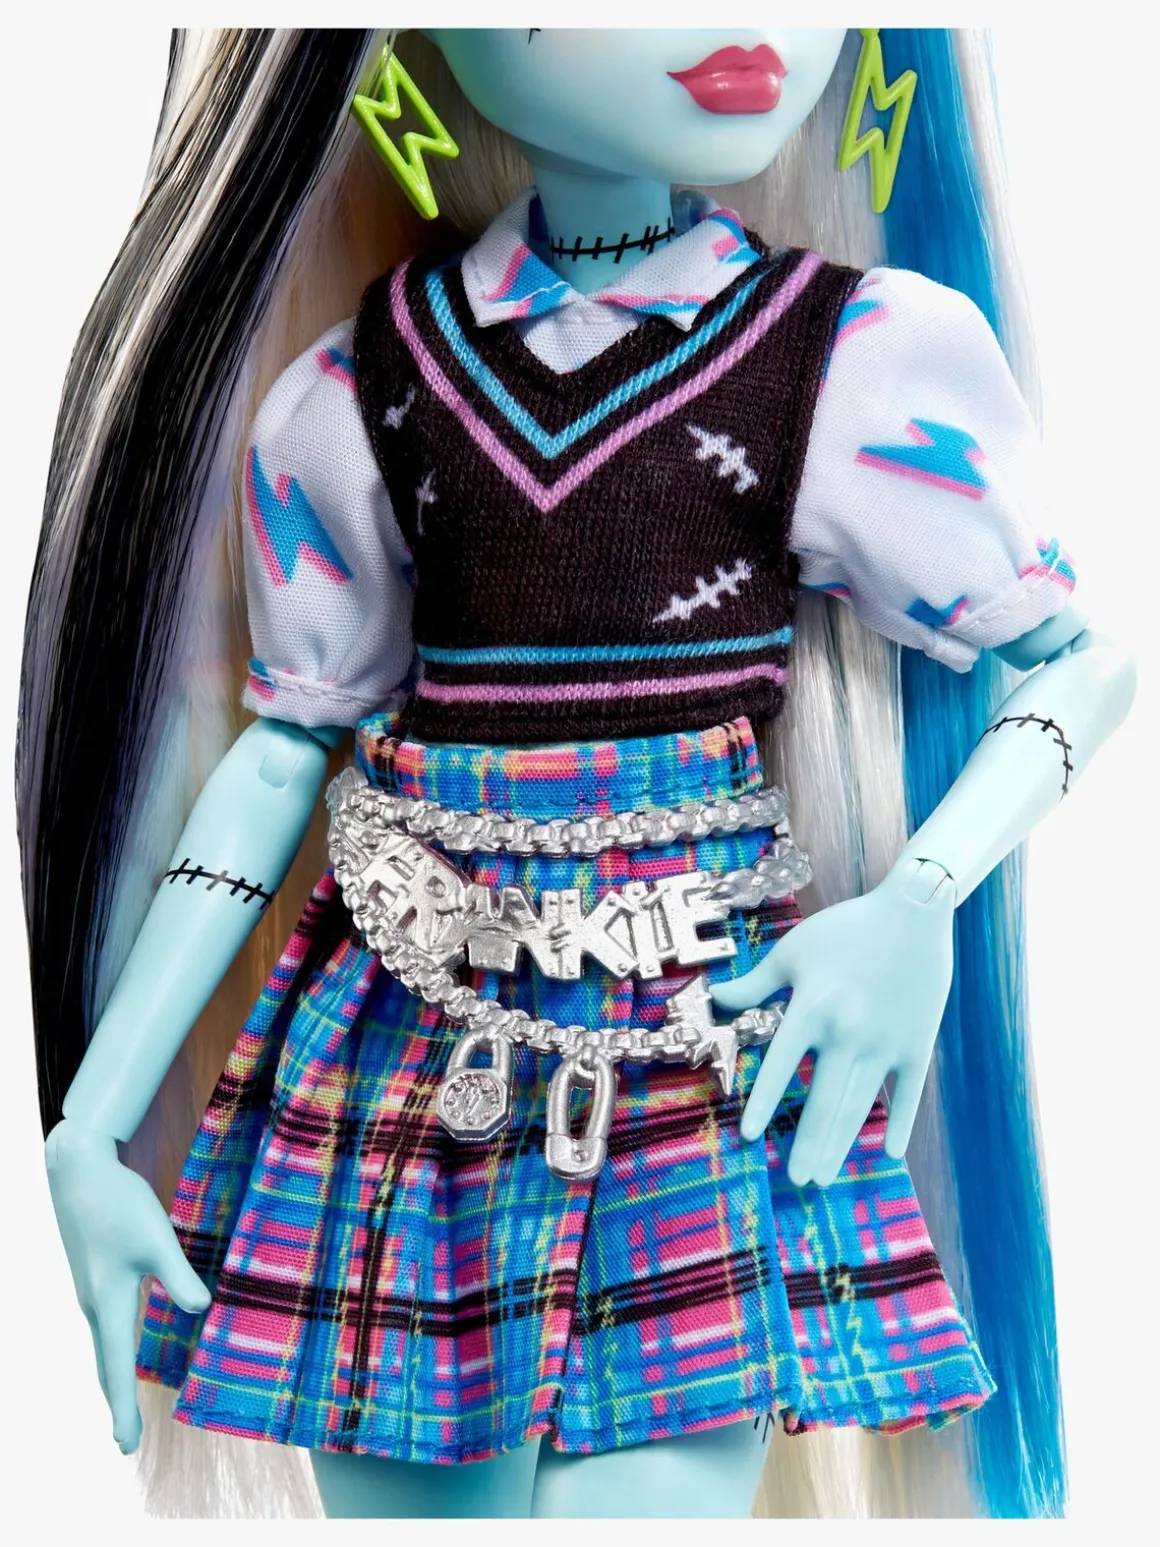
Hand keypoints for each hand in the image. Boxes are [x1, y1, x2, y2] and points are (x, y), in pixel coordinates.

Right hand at [45, 1119, 210, 1453]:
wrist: (77, 1171)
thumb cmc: (119, 1203)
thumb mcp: (156, 1238)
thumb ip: (179, 1275)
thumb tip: (201, 1310)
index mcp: (109, 1302)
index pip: (118, 1367)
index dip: (124, 1407)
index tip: (126, 1446)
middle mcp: (95, 1305)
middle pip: (106, 1365)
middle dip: (117, 1402)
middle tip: (126, 1441)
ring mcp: (90, 1291)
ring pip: (104, 1346)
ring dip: (114, 1377)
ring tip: (123, 1405)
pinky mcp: (93, 1276)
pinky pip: (104, 1326)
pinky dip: (112, 1350)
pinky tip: (120, 1346)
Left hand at [712, 858, 955, 1186]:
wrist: (914, 912)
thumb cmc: (845, 928)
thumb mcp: (792, 951)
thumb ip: (755, 984)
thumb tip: (713, 1000)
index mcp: (813, 1009)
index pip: (782, 1066)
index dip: (764, 1103)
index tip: (748, 1136)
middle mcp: (848, 1032)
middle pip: (825, 1101)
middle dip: (809, 1145)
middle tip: (796, 1180)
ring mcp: (886, 1042)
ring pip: (861, 1105)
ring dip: (841, 1144)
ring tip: (824, 1175)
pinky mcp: (917, 1044)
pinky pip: (909, 1094)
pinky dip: (901, 1125)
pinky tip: (889, 1154)